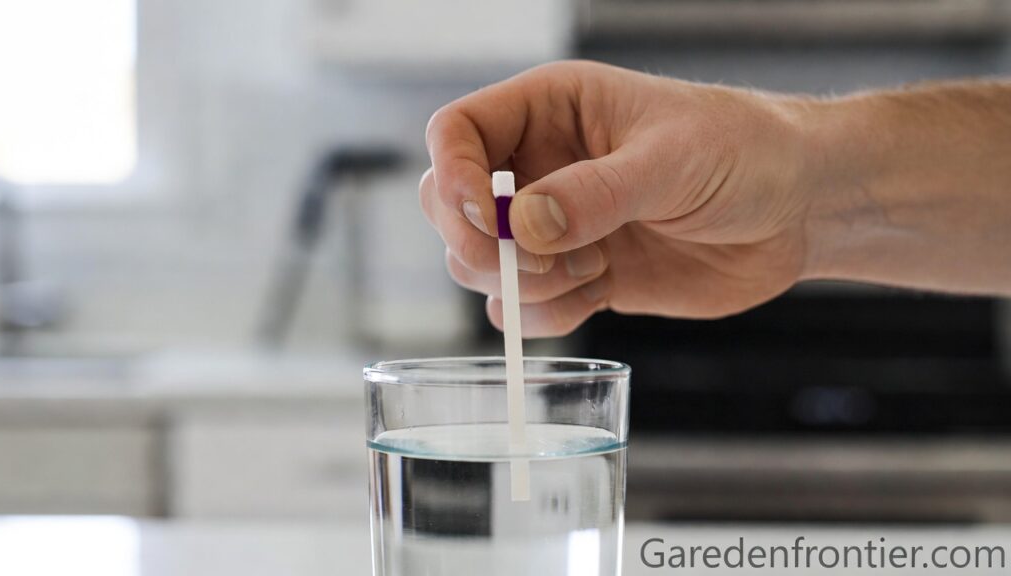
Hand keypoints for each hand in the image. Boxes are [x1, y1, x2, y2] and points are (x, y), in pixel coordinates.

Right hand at [421, 60, 815, 336]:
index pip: (457, 131)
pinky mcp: (579, 277)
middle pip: (450, 205)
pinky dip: (547, 314)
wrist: (797, 209)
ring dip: (520, 282)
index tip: (486, 216)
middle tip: (531, 260)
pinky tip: (599, 291)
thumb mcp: (671, 160)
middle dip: (476, 242)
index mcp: (551, 111)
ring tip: (588, 268)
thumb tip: (521, 228)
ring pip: (480, 264)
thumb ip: (594, 193)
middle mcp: (541, 167)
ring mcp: (556, 227)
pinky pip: (526, 307)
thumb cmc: (744, 151)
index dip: (452, 174)